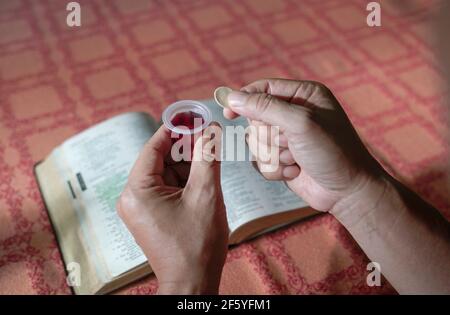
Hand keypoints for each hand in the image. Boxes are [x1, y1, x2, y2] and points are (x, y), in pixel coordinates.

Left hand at [117, 125, 227, 293]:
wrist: (192, 283)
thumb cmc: (197, 245)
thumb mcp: (206, 195)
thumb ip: (207, 157)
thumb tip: (211, 129)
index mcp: (138, 191)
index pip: (154, 146)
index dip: (175, 128)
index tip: (194, 115)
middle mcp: (133, 197)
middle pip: (160, 158)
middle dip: (186, 146)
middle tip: (209, 136)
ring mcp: (141, 208)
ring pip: (166, 172)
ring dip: (188, 163)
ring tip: (212, 157)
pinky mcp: (151, 215)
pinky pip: (167, 187)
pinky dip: (185, 179)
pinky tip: (204, 176)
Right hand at [224, 79, 382, 213]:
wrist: (347, 191)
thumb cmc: (332, 151)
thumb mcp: (300, 123)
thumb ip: (265, 107)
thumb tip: (232, 97)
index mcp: (303, 95)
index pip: (263, 89)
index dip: (244, 99)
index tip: (229, 112)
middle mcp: (294, 113)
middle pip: (255, 118)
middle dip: (270, 136)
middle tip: (290, 142)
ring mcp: (287, 138)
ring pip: (256, 143)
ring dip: (274, 155)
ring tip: (297, 158)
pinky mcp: (282, 159)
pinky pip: (261, 162)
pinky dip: (276, 169)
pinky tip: (296, 171)